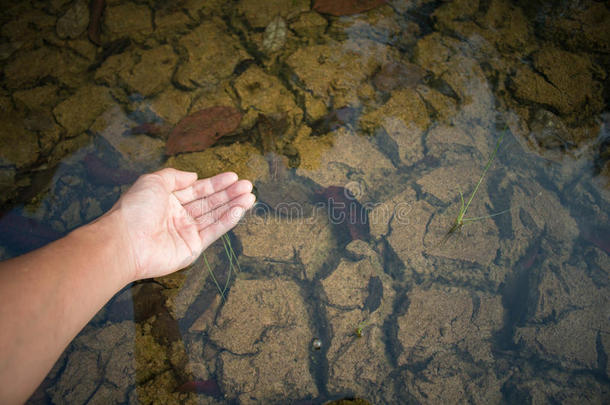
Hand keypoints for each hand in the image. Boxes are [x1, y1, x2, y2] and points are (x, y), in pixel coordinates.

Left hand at [107, 168, 254, 280]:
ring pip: (215, 217)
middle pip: (210, 203)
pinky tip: (239, 211)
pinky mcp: (192, 249)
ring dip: (233, 206)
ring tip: (250, 197)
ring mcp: (186, 233)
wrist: (125, 241)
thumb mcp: (153, 181)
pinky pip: (213, 232)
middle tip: (248, 186)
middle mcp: (179, 216)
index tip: (234, 176)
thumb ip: (175, 177)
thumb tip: (194, 176)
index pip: (198, 190)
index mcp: (169, 200)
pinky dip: (227, 222)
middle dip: (230, 194)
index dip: (216, 183)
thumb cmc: (135, 209)